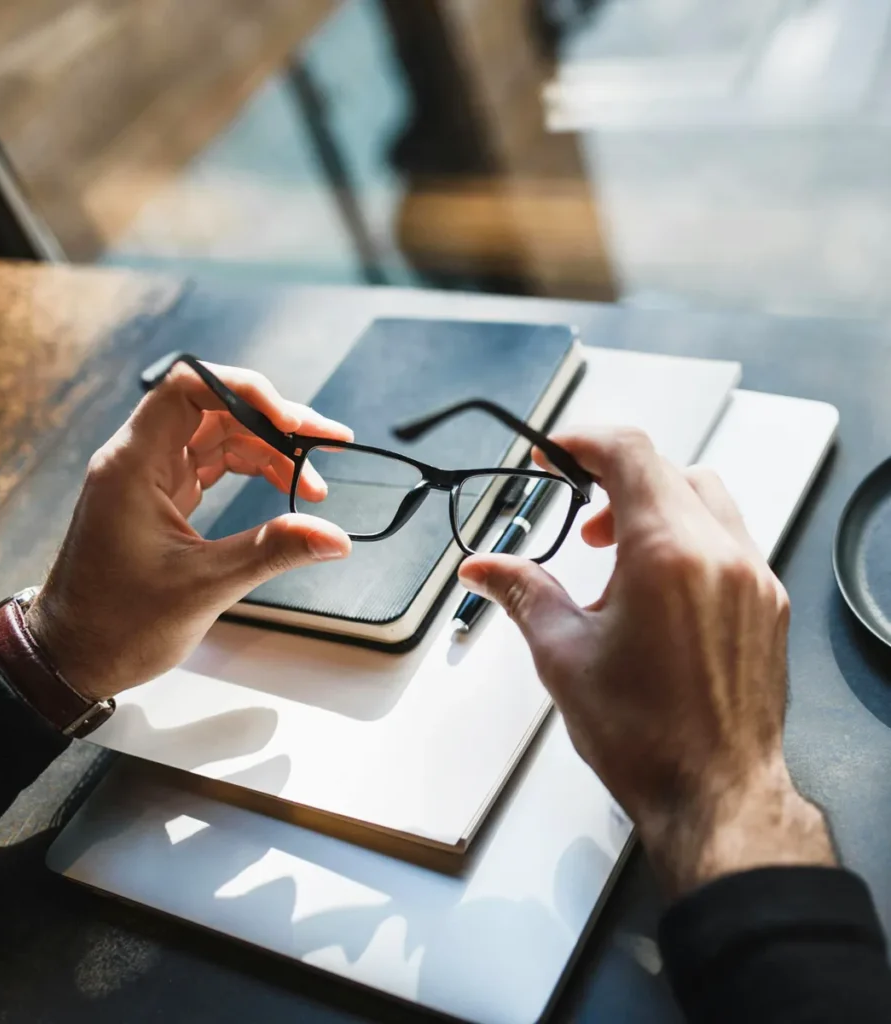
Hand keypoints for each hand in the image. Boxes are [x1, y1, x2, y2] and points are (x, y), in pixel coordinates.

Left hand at [26, 361, 352, 700]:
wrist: (72, 659)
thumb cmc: (118, 626)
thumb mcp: (204, 586)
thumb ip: (271, 551)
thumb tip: (336, 538)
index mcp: (133, 464)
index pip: (189, 388)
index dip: (246, 391)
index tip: (294, 423)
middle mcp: (137, 459)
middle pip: (214, 407)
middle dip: (274, 422)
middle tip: (327, 446)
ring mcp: (148, 477)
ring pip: (218, 435)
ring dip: (269, 450)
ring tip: (313, 484)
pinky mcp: (159, 497)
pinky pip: (211, 463)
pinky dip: (251, 470)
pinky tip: (283, 488)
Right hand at [458, 427, 834, 895]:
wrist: (716, 796)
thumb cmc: (647, 738)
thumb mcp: (563, 655)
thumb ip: (523, 592)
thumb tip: (484, 567)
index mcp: (666, 554)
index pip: (629, 454)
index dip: (583, 443)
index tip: (555, 458)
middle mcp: (720, 554)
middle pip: (668, 470)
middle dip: (615, 480)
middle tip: (581, 518)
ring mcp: (753, 578)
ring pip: (706, 499)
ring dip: (656, 506)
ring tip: (616, 557)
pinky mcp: (768, 603)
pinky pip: (730, 540)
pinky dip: (690, 537)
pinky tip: (658, 587)